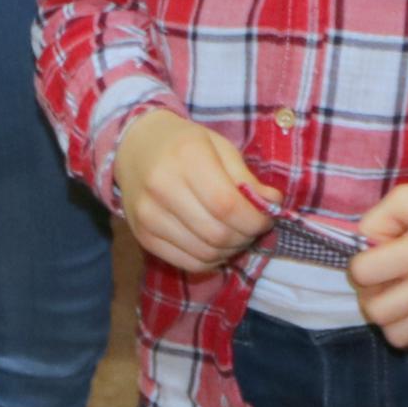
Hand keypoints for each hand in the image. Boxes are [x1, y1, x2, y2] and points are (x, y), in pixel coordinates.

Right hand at [113, 107, 278, 273]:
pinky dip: (210, 260)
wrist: (134, 145)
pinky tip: (216, 245)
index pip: (227, 205)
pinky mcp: (143, 236)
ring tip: (236, 234)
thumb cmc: (184, 144)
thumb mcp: (219, 146)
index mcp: (186, 157)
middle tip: (252, 227)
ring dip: (230, 250)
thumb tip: (273, 203)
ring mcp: (149, 216)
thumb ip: (246, 177)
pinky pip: (187, 262)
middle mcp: (162, 188)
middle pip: (217, 234)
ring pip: (205, 253)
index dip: (255, 219)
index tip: (266, 217)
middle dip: (246, 237)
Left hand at [349, 177, 407, 349]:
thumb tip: (363, 251)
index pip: (363, 275)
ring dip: (389, 317)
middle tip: (382, 277)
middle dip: (369, 294)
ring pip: (397, 336)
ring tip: (398, 293)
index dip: (359, 263)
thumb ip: (375, 221)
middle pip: (376, 313)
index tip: (373, 254)